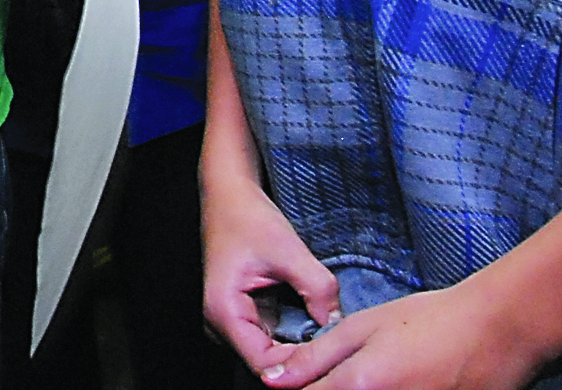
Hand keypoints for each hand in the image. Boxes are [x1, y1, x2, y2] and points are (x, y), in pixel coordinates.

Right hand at [202, 165, 340, 379]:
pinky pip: (274, 340)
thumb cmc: (247, 217)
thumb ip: (317, 289)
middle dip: (305, 359)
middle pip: (270, 366)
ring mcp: (232, 323)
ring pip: (274, 355)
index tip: (334, 355)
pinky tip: (317, 324)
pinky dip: (297, 336)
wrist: (229, 195)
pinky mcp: (245, 317)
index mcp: (224, 313)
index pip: (267, 366)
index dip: (302, 366)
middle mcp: (222, 326)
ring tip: (329, 334)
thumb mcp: (288, 250)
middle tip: (339, 346)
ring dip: (302, 349)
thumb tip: (338, 325)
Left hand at [259, 281, 551, 389]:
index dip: (293, 387)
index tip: (294, 378)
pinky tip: (390, 381)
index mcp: (357, 385)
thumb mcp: (362, 328)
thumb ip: (314, 358)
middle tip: (338, 372)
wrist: (495, 332)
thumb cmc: (427, 321)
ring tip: (372, 372)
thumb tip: (272, 380)